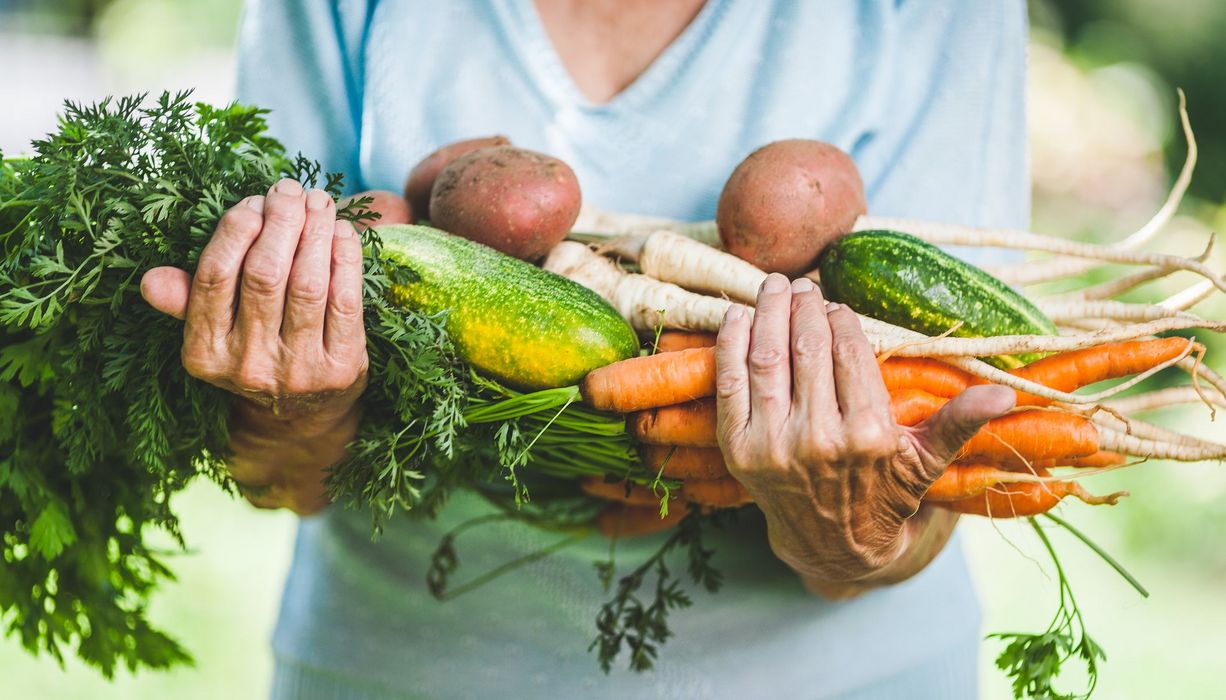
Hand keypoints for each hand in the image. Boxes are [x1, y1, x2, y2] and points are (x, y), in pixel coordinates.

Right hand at [139, 179, 369, 513]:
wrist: (301, 419)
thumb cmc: (253, 353)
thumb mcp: (211, 336)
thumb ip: (186, 302)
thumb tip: (151, 281)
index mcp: (205, 354)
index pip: (215, 277)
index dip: (235, 229)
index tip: (253, 201)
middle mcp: (249, 366)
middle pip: (264, 274)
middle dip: (279, 221)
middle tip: (289, 189)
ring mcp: (299, 370)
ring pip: (307, 284)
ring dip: (315, 232)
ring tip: (318, 201)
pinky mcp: (343, 369)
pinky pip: (346, 301)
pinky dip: (346, 260)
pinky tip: (343, 232)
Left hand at [714, 273, 1014, 589]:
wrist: (830, 545)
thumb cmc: (884, 492)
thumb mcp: (926, 461)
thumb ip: (960, 420)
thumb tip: (1007, 393)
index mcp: (869, 435)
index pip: (849, 354)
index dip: (841, 319)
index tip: (836, 303)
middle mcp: (818, 439)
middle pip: (807, 349)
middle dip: (804, 309)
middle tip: (803, 286)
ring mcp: (773, 445)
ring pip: (768, 359)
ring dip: (768, 314)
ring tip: (773, 288)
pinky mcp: (739, 451)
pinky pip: (730, 384)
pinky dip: (731, 345)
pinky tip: (737, 316)